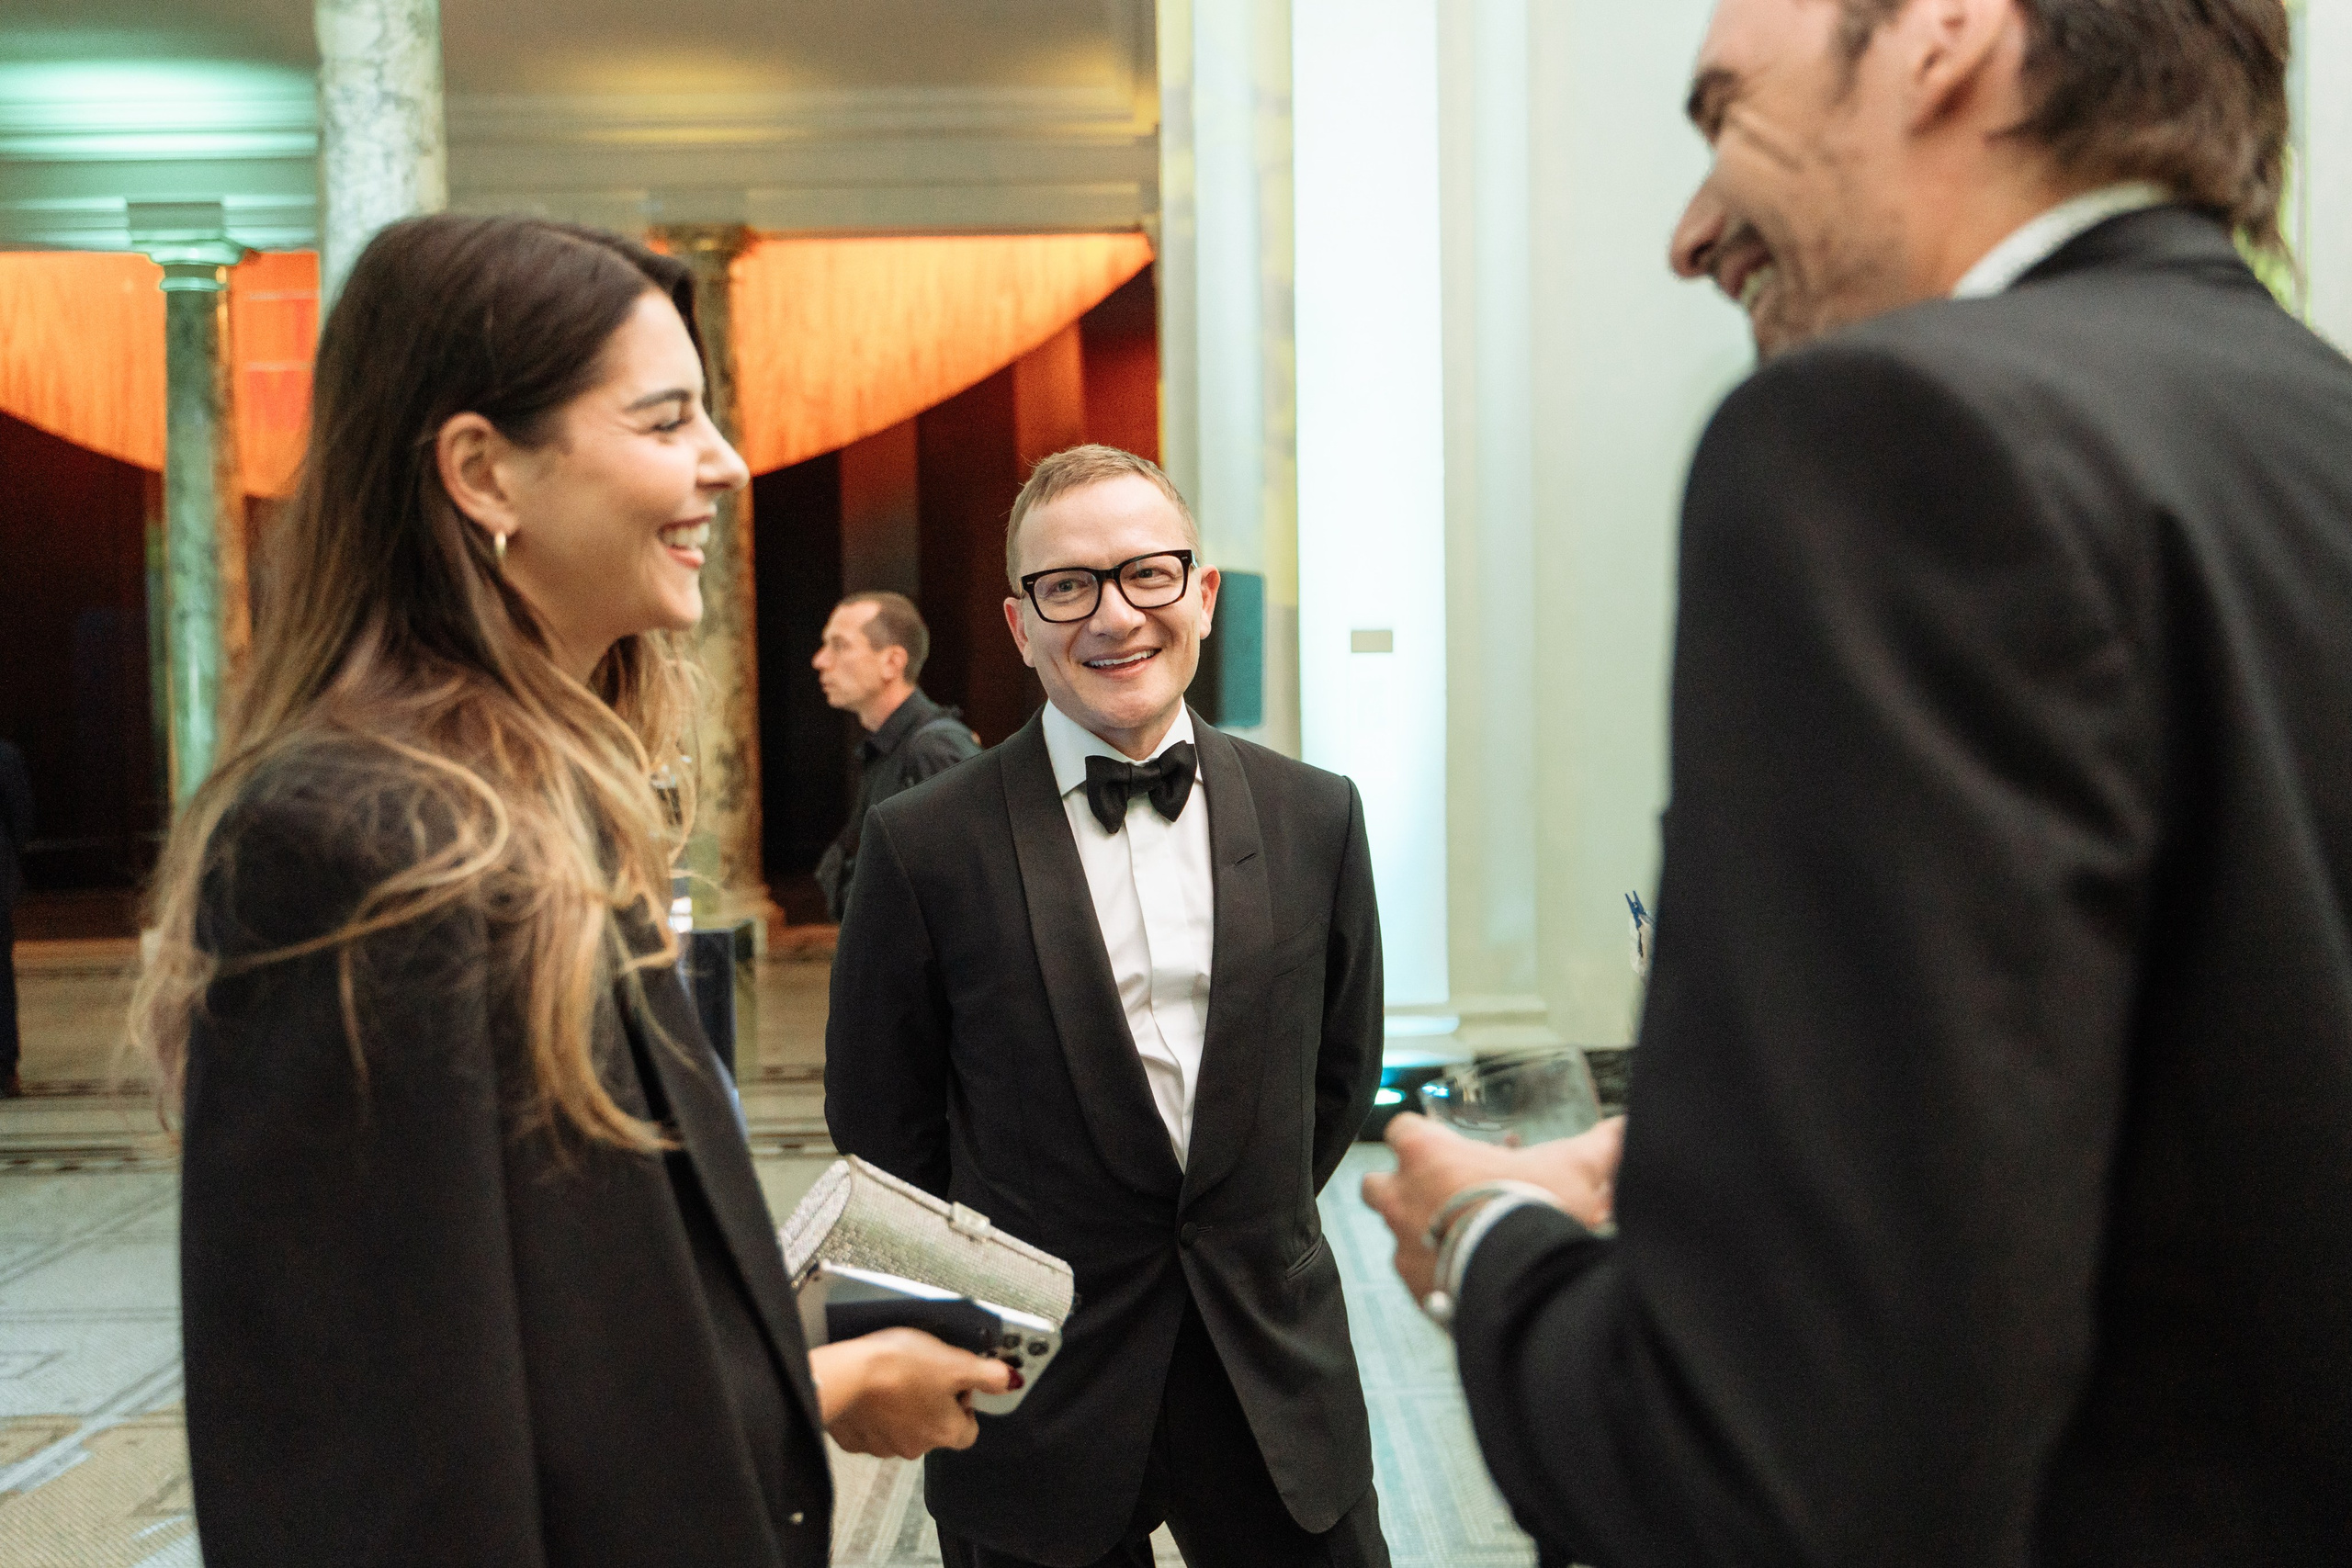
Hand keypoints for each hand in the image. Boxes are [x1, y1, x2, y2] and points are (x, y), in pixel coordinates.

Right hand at [809, 1328, 1014, 1459]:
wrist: (843, 1375)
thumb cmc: (897, 1367)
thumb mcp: (953, 1361)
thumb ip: (987, 1374)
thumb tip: (1011, 1381)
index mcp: (945, 1430)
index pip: (970, 1429)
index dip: (966, 1404)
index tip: (957, 1382)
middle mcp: (917, 1446)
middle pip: (936, 1429)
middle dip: (933, 1404)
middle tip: (924, 1373)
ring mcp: (884, 1446)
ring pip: (903, 1430)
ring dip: (903, 1409)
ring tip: (895, 1378)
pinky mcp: (856, 1440)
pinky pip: (872, 1429)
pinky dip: (875, 1413)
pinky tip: (871, 1391)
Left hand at [1361, 1113, 1624, 1299]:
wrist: (1524, 1282)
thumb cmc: (1538, 1212)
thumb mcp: (1575, 1170)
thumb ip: (1600, 1146)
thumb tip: (1627, 1130)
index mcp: (1428, 1155)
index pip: (1401, 1129)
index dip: (1418, 1134)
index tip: (1436, 1142)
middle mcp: (1402, 1197)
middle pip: (1377, 1182)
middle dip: (1397, 1187)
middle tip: (1436, 1194)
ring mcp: (1402, 1246)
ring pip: (1392, 1233)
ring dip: (1416, 1235)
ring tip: (1455, 1241)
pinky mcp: (1414, 1288)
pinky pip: (1415, 1278)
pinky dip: (1434, 1277)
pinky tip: (1465, 1277)